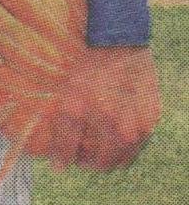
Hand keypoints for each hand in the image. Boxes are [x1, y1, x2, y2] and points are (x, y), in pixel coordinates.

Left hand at [43, 44, 160, 172]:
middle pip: (98, 163)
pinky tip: (116, 135)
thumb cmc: (84, 61)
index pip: (66, 150)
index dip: (60, 159)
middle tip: (81, 154)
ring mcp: (133, 125)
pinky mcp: (150, 121)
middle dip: (87, 162)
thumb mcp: (64, 85)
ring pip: (119, 160)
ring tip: (99, 148)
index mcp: (77, 110)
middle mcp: (107, 122)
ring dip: (108, 158)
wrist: (117, 41)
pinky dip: (126, 147)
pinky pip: (136, 147)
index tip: (58, 163)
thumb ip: (60, 118)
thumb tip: (53, 152)